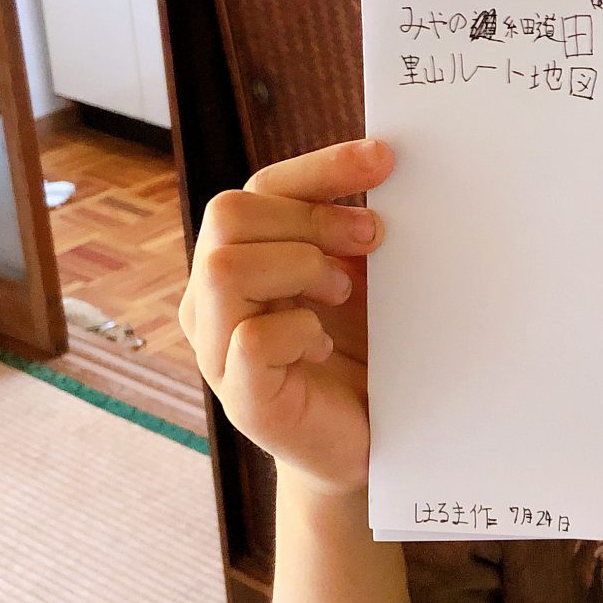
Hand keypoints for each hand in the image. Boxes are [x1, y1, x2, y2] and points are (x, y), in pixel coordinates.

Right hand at [179, 139, 393, 495]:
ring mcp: (218, 350)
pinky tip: (324, 343)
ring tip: (342, 292)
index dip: (321, 167)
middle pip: (228, 214)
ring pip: (223, 267)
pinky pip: (249, 340)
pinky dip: (299, 329)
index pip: (260, 188)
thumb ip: (357, 234)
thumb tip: (388, 172)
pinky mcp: (242, 399)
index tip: (385, 159)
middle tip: (374, 238)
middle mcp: (214, 300)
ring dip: (300, 265)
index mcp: (242, 261)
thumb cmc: (364, 355)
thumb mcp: (365, 281)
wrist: (370, 444)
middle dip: (311, 216)